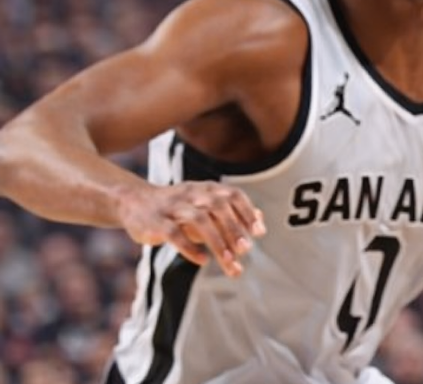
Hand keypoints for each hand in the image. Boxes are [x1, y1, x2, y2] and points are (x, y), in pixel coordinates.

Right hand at [116, 181, 265, 276]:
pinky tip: (202, 260)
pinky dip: (189, 247)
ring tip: (229, 261)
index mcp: (206, 189)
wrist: (133, 202)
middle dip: (234, 228)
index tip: (259, 232)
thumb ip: (232, 213)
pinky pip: (174, 233)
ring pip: (199, 219)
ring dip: (217, 241)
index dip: (247, 212)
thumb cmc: (178, 207)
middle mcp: (191, 193)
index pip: (232, 195)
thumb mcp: (204, 207)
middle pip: (218, 206)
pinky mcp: (154, 222)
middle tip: (245, 250)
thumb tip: (261, 221)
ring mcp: (172, 206)